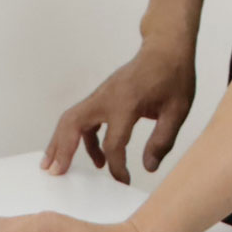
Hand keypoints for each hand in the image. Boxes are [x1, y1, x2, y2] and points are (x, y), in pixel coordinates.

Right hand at [43, 40, 195, 182]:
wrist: (166, 49)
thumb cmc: (173, 77)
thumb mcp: (177, 110)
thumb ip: (163, 140)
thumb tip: (149, 167)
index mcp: (127, 102)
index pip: (114, 142)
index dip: (116, 166)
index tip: (123, 181)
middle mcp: (107, 97)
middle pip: (73, 123)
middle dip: (62, 149)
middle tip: (55, 173)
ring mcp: (101, 95)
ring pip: (71, 119)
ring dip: (60, 142)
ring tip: (54, 167)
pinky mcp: (101, 97)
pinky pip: (83, 118)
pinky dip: (82, 138)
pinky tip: (96, 158)